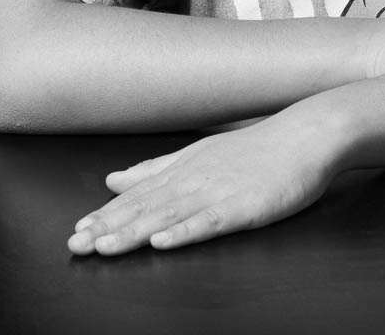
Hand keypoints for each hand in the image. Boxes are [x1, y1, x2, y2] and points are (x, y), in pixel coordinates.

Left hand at [67, 110, 335, 255]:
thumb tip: (114, 179)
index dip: (105, 216)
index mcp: (184, 170)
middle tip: (76, 246)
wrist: (308, 135)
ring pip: (169, 217)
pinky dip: (184, 232)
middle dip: (108, 228)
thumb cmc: (260, 148)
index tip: (75, 233)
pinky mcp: (244, 207)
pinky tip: (163, 242)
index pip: (136, 197)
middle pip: (145, 208)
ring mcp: (219, 193)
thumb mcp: (202, 153)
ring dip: (134, 233)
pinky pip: (210, 222)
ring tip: (105, 248)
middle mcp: (195, 181)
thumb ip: (157, 169)